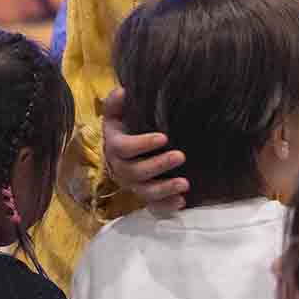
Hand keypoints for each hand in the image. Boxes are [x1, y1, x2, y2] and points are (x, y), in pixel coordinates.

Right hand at [100, 87, 188, 211]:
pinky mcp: (143, 195)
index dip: (143, 144)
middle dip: (158, 165)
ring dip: (165, 189)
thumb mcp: (115, 115)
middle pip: (136, 172)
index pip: (124, 148)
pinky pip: (152, 206)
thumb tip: (123, 91)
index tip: (164, 137)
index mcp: (114, 147)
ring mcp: (132, 185)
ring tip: (185, 184)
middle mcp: (120, 169)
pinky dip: (166, 206)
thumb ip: (115, 103)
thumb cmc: (122, 129)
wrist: (119, 152)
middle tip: (180, 156)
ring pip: (145, 192)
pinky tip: (181, 202)